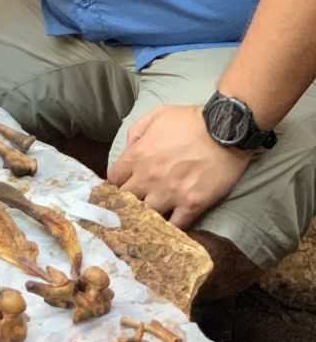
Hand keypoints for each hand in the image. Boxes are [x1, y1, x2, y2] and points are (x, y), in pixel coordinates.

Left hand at [106, 104, 251, 228]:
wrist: (226, 129)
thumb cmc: (191, 120)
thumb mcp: (157, 115)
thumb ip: (136, 132)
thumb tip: (127, 152)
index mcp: (138, 155)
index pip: (114, 179)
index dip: (116, 183)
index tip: (122, 186)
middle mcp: (149, 177)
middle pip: (126, 201)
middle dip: (126, 202)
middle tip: (132, 204)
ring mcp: (170, 193)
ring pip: (146, 216)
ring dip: (146, 216)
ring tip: (148, 217)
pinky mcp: (191, 204)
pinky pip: (174, 225)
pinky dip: (170, 226)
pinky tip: (168, 225)